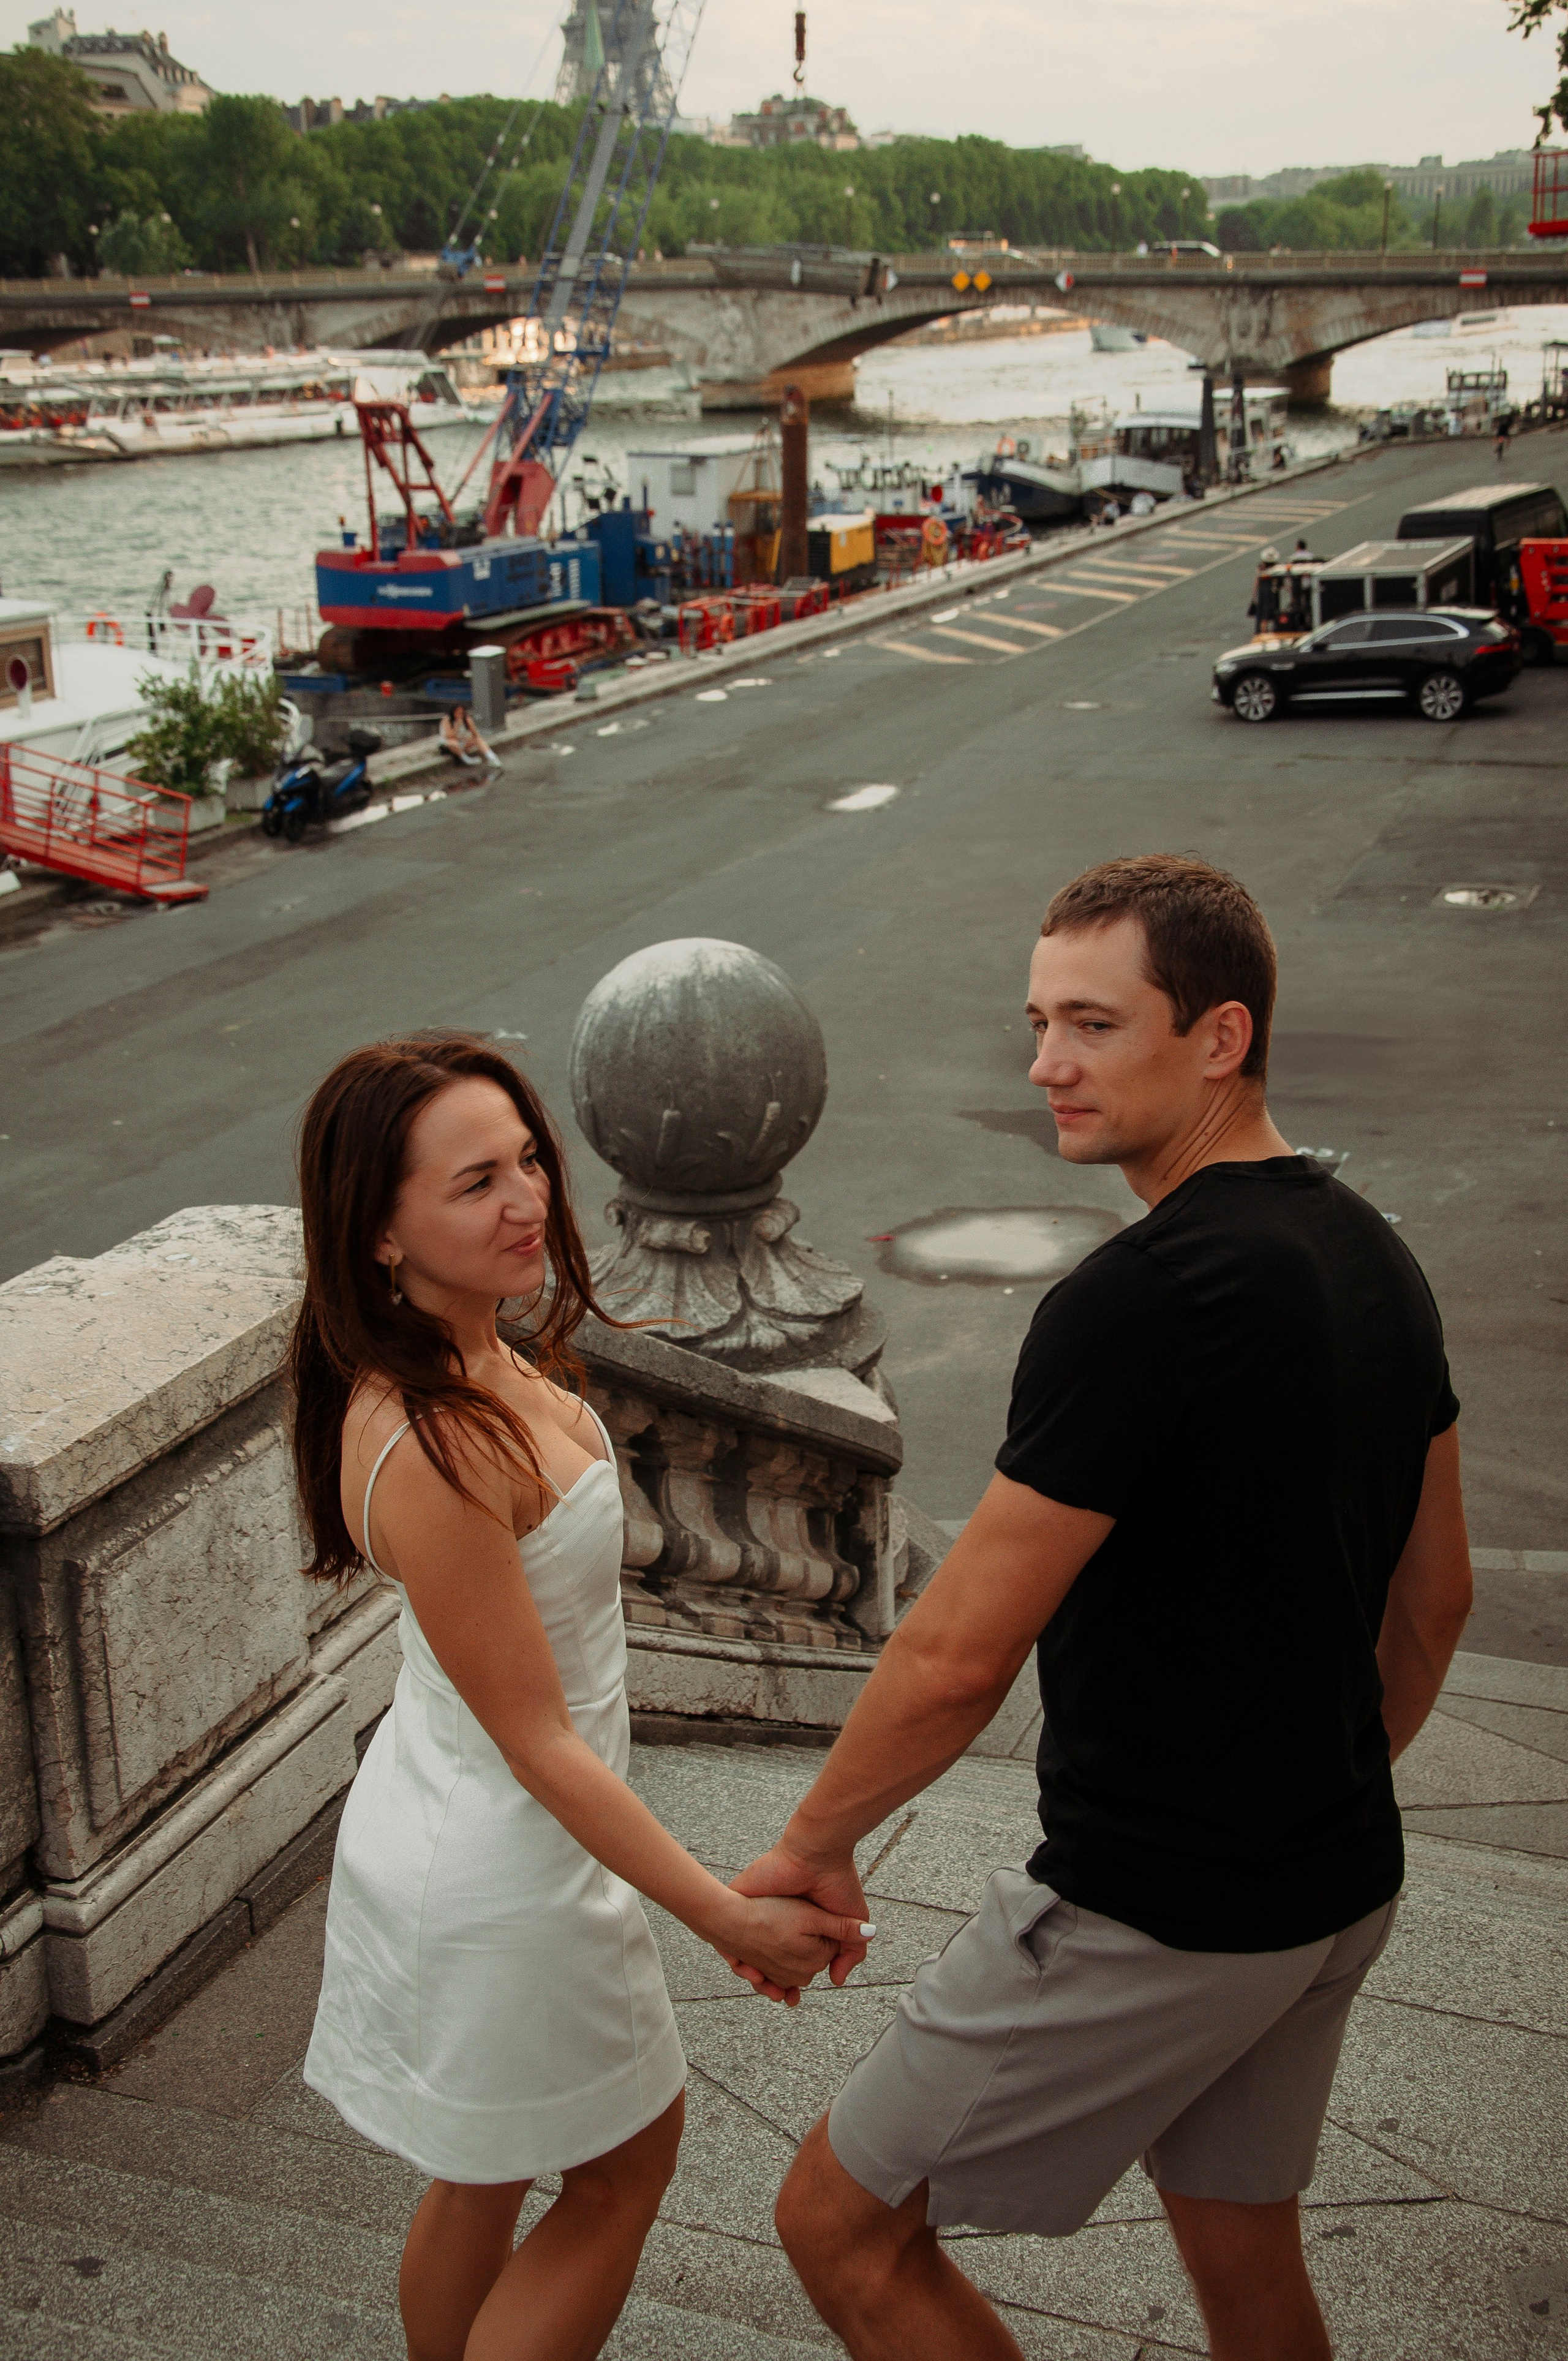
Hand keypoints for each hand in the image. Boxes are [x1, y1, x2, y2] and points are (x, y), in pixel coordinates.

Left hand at [730, 1842, 870, 1992]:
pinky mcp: (741, 1896)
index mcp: (800, 1923)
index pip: (789, 1960)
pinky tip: (744, 1965)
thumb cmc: (837, 1881)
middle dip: (767, 1981)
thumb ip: (850, 1952)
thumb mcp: (853, 1920)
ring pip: (743, 1949)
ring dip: (749, 1970)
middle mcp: (777, 1917)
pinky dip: (731, 1951)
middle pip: (764, 1960)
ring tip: (759, 1982)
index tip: (791, 1998)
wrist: (816, 1853)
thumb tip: (836, 1981)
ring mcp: (758, 1907)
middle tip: (776, 1995)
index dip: (789, 1982)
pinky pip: (727, 1928)